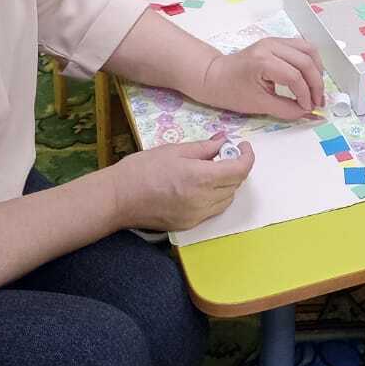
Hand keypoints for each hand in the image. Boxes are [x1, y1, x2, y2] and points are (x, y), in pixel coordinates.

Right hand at [107, 135, 255, 231]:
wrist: (118, 199)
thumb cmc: (143, 168)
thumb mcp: (175, 150)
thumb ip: (204, 147)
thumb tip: (224, 140)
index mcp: (201, 178)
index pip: (240, 170)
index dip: (246, 156)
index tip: (242, 146)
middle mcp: (203, 200)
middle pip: (236, 184)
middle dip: (236, 167)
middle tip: (225, 154)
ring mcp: (197, 216)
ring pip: (227, 199)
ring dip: (228, 184)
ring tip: (213, 170)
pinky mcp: (188, 225)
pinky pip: (213, 210)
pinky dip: (216, 197)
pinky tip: (201, 187)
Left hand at [198, 37, 324, 119]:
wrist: (213, 76)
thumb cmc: (230, 91)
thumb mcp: (258, 105)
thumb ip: (286, 109)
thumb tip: (306, 112)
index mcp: (262, 61)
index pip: (295, 76)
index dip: (305, 94)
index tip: (308, 108)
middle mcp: (271, 46)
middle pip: (305, 61)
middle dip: (316, 83)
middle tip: (318, 101)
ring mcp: (274, 41)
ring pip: (308, 49)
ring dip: (317, 70)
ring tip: (316, 89)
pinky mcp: (276, 42)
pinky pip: (301, 47)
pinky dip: (310, 61)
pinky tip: (311, 76)